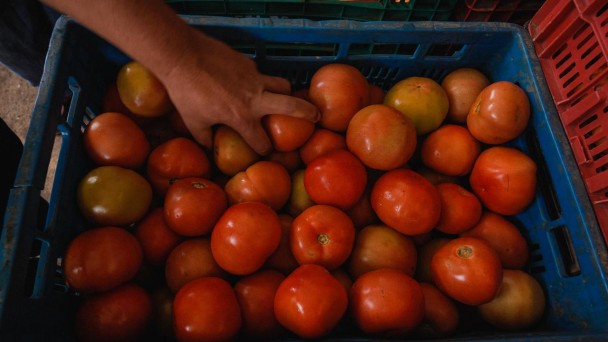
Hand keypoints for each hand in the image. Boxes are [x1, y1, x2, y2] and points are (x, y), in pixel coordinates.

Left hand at [161, 31, 319, 154]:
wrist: (182, 55)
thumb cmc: (186, 92)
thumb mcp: (193, 122)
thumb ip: (205, 137)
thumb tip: (210, 147)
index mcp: (241, 117)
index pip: (262, 142)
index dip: (265, 151)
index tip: (266, 153)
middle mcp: (254, 98)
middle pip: (292, 106)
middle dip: (308, 113)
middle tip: (317, 118)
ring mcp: (254, 77)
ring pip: (282, 84)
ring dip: (287, 92)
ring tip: (285, 97)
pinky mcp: (248, 62)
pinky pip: (260, 73)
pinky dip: (258, 80)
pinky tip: (244, 81)